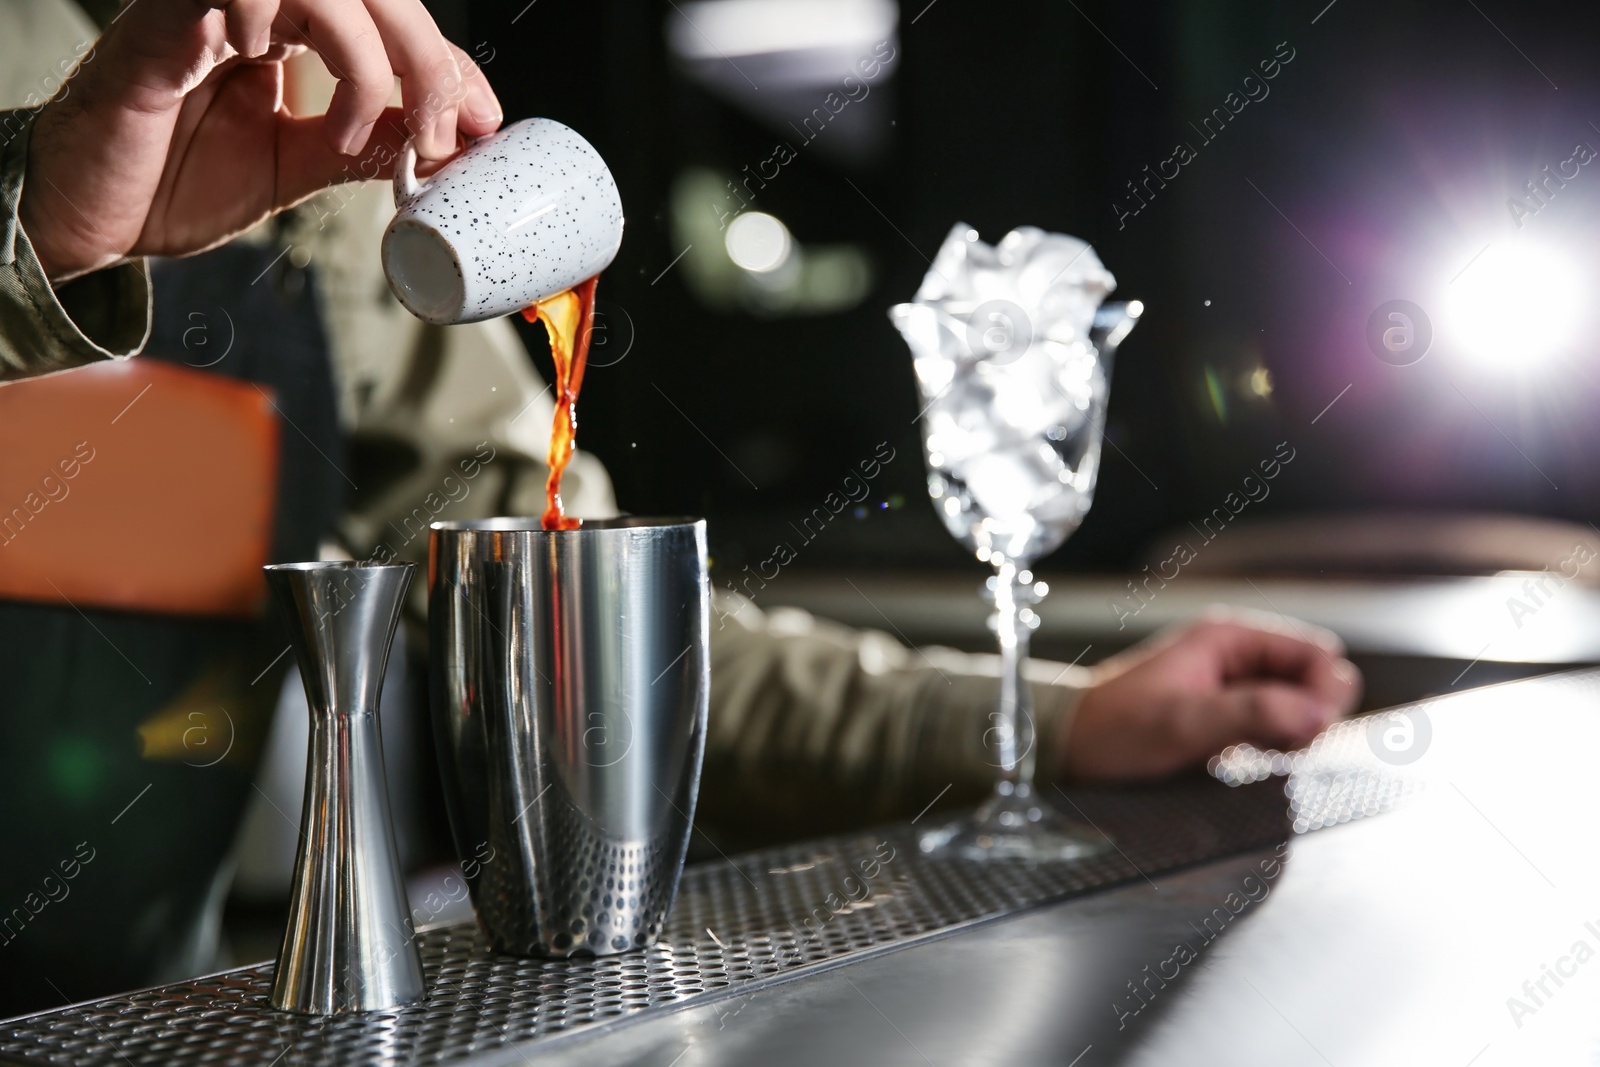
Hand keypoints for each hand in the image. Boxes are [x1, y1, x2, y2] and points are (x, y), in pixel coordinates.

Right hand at [22, 0, 501, 282]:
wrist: (87, 217)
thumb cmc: (171, 183)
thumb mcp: (292, 168)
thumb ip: (359, 147)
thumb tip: (439, 146)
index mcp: (292, 36)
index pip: (392, 23)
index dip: (447, 64)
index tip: (485, 123)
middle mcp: (260, 10)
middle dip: (428, 59)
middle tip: (443, 131)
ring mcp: (215, 7)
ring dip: (364, 53)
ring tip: (353, 126)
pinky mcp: (167, 22)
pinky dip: (273, 16)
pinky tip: (269, 67)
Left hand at [1059, 610, 1361, 780]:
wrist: (1071, 749)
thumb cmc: (1115, 730)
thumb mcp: (1183, 722)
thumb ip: (1252, 713)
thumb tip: (1317, 713)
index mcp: (1230, 638)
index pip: (1317, 653)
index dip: (1324, 693)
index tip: (1308, 732)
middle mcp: (1237, 655)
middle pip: (1315, 679)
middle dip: (1313, 714)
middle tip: (1282, 747)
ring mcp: (1234, 685)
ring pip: (1300, 705)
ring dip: (1296, 732)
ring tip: (1261, 753)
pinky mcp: (1227, 716)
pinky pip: (1277, 725)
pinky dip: (1279, 743)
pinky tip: (1254, 759)